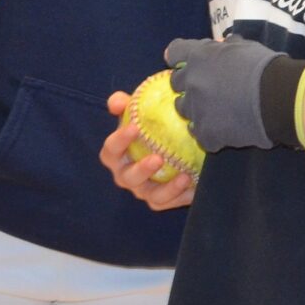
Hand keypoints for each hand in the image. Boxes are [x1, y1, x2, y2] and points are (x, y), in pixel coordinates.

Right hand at [99, 90, 196, 210]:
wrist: (167, 145)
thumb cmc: (146, 128)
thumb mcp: (136, 113)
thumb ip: (125, 104)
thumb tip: (118, 102)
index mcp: (116, 155)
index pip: (111, 149)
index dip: (120, 140)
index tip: (135, 127)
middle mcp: (126, 175)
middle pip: (128, 178)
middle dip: (141, 170)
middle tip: (158, 158)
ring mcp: (143, 191)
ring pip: (151, 196)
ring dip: (167, 189)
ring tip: (183, 176)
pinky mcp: (160, 200)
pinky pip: (169, 202)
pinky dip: (181, 195)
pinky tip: (193, 183)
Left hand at [164, 34, 292, 151]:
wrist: (278, 98)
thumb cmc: (264, 67)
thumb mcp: (244, 46)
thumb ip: (226, 46)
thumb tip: (221, 45)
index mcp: (199, 56)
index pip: (174, 52)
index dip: (178, 57)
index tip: (183, 62)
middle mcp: (191, 81)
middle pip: (176, 83)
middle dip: (188, 84)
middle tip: (206, 88)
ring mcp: (196, 109)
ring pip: (183, 109)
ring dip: (195, 108)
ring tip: (214, 112)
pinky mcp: (206, 133)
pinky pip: (199, 134)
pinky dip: (210, 133)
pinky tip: (223, 131)